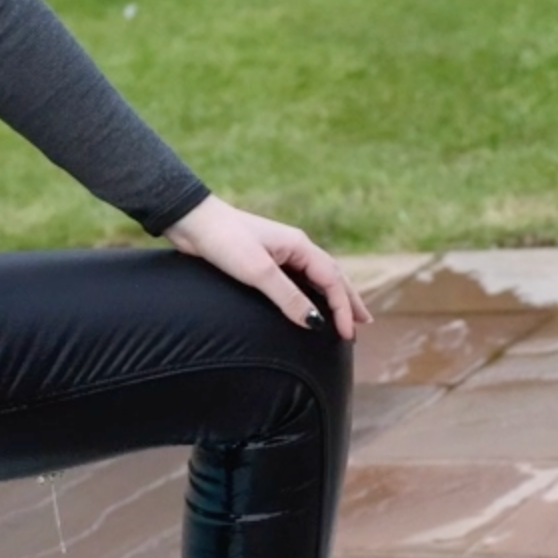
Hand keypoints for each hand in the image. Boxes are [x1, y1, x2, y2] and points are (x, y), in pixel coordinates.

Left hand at [164, 194, 370, 341]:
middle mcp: (296, 247)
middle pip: (332, 276)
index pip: (333, 280)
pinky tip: (310, 302)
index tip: (348, 335)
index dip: (343, 309)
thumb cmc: (224, 241)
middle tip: (364, 323)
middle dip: (349, 300)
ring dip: (333, 296)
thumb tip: (314, 322)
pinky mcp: (265, 259)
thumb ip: (287, 297)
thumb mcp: (258, 272)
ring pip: (317, 277)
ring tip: (345, 314)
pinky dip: (312, 292)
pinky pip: (299, 278)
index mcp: (300, 246)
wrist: (193, 221)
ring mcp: (281, 252)